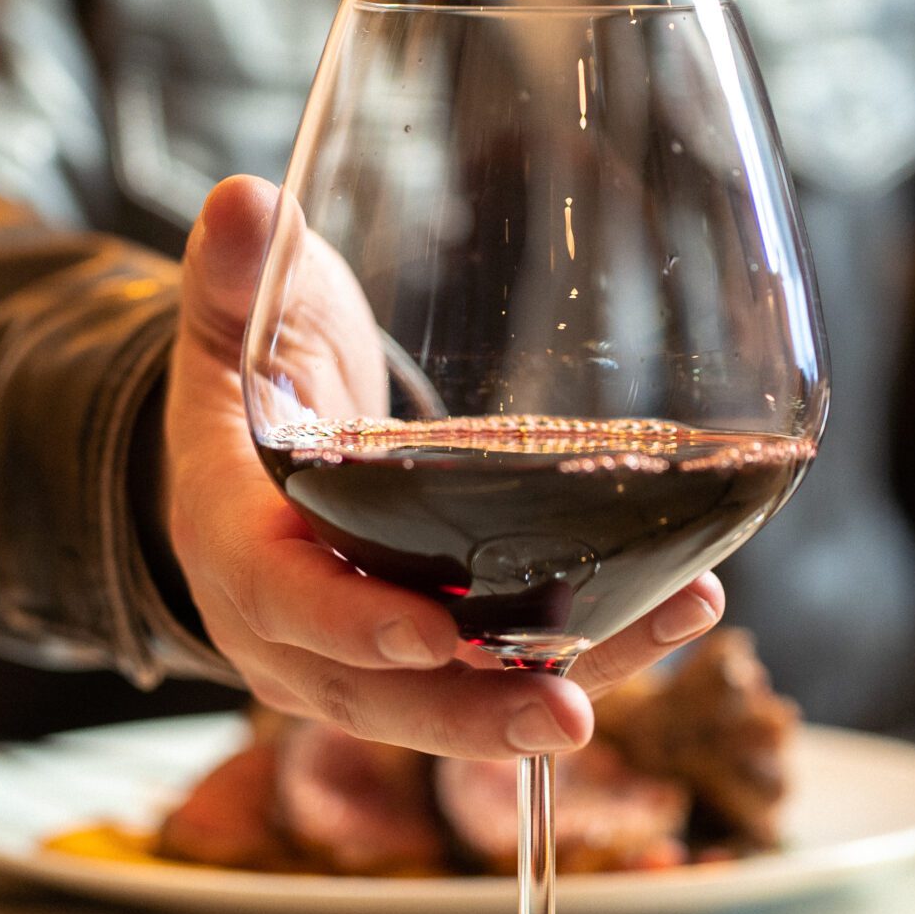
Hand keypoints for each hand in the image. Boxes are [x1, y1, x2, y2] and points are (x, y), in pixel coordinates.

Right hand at [163, 175, 723, 758]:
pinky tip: (682, 606)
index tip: (428, 632)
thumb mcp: (235, 325)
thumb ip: (236, 276)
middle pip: (374, 693)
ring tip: (664, 641)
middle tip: (565, 712)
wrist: (255, 461)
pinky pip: (503, 672)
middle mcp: (292, 626)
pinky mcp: (434, 656)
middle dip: (469, 712)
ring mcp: (364, 656)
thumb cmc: (253, 385)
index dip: (349, 621)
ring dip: (548, 693)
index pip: (280, 596)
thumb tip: (243, 201)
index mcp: (232, 543)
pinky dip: (597, 649)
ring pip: (449, 702)